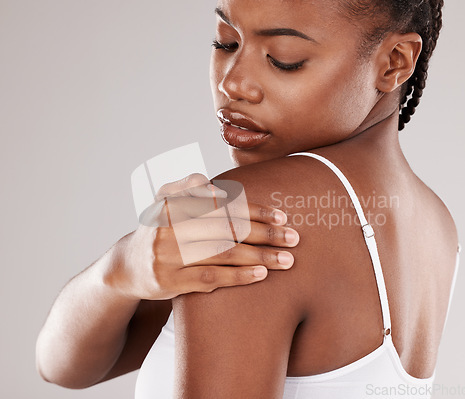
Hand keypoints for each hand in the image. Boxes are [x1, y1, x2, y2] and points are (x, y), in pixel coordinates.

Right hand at [106, 173, 298, 299]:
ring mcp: (168, 255)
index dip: (255, 211)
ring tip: (287, 260)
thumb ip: (188, 188)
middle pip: (227, 229)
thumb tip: (212, 187)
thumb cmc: (160, 231)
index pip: (223, 206)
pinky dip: (238, 276)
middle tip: (294, 238)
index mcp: (172, 202)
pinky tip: (261, 274)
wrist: (126, 266)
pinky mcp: (169, 281)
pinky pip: (210, 278)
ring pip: (223, 253)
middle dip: (265, 234)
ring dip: (260, 256)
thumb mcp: (166, 203)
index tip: (281, 216)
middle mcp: (169, 226)